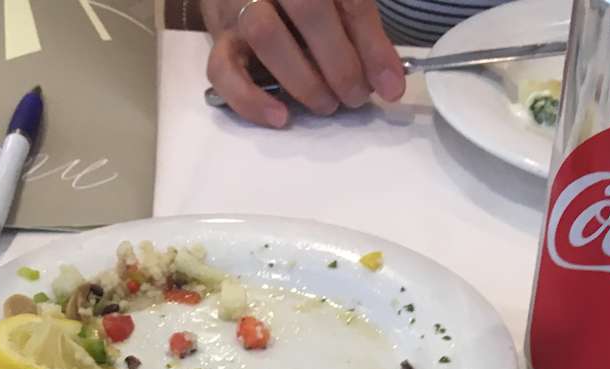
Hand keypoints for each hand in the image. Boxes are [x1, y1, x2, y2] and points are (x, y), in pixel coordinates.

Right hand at [203, 0, 405, 127]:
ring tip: (327, 105)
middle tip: (355, 97)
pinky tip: (281, 117)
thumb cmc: (302, 1)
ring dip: (303, 80)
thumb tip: (391, 85)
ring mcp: (241, 4)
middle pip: (308, 9)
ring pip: (266, 35)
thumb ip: (363, 34)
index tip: (390, 85)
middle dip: (339, 62)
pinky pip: (223, 69)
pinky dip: (252, 99)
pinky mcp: (218, 37)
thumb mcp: (336, 3)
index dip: (372, 44)